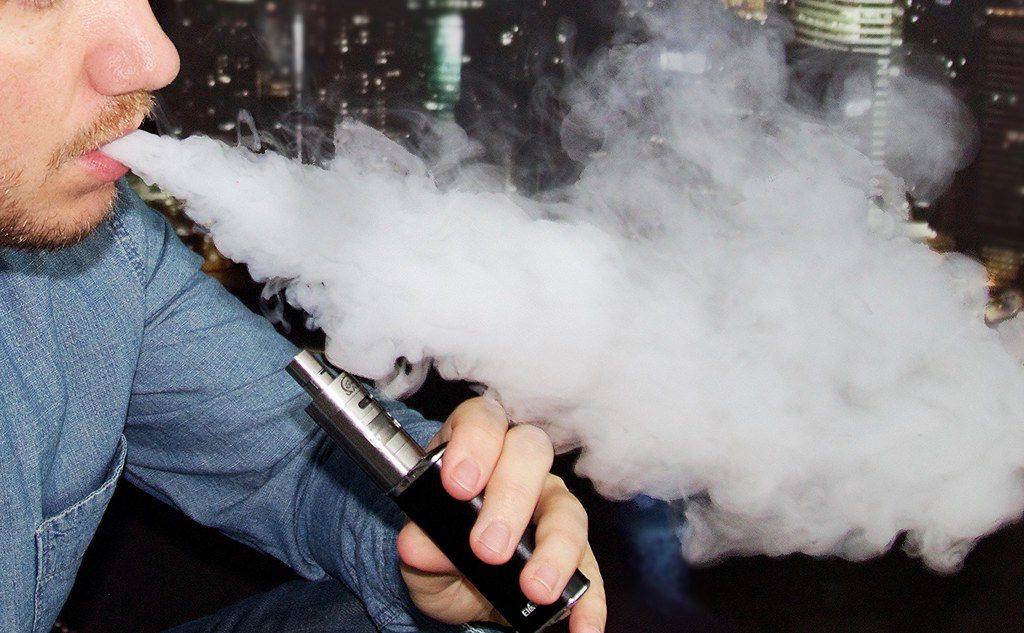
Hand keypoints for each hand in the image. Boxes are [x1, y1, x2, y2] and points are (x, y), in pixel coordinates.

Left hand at [396, 397, 605, 632]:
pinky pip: (591, 570)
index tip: (458, 485)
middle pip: (530, 453)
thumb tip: (418, 544)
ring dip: (554, 548)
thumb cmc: (438, 548)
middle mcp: (519, 469)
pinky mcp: (576, 553)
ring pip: (566, 509)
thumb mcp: (419, 550)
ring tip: (535, 588)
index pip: (482, 421)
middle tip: (489, 548)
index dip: (474, 443)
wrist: (458, 587)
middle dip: (511, 497)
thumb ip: (420, 542)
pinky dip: (589, 600)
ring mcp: (552, 507)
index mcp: (475, 450)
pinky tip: (581, 626)